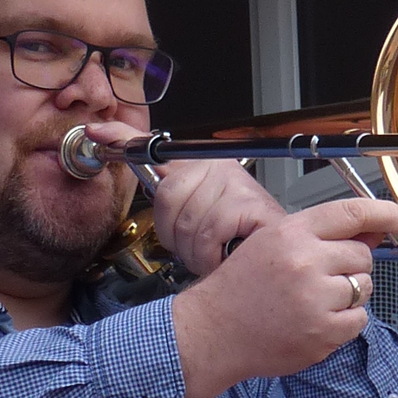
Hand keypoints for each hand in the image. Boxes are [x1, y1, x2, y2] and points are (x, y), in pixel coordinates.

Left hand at [148, 157, 286, 279]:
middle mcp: (223, 167)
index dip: (163, 219)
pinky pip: (210, 232)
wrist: (276, 262)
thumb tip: (121, 135)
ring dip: (196, 253)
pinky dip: (212, 254)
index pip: (162, 180)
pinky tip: (226, 256)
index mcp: (206, 163)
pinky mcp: (253, 206)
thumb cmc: (235, 240)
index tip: (172, 230)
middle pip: (168, 202)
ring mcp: (239, 183)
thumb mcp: (190, 208)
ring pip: (187, 223)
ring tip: (215, 254)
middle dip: (179, 240)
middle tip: (199, 249)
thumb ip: (159, 178)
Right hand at [170, 198, 397, 397]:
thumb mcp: (272, 245)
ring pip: (363, 288)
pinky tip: (315, 321)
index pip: (351, 213)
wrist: (213, 332)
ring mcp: (315, 299)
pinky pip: (359, 320)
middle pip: (363, 256)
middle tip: (320, 279)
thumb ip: (320, 238)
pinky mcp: (322, 333)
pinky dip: (344, 322)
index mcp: (291, 233)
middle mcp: (305, 262)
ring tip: (313, 301)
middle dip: (350, 267)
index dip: (384, 213)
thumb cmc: (239, 290)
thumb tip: (371, 235)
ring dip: (348, 295)